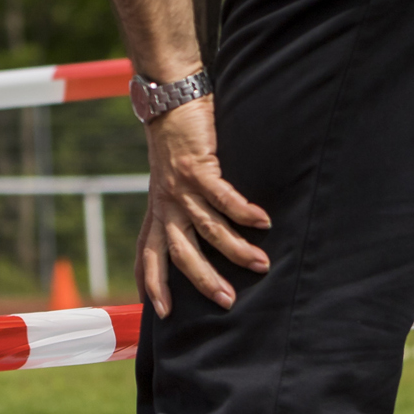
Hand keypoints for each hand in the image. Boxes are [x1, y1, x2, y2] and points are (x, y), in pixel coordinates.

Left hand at [134, 97, 270, 315]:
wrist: (169, 100)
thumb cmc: (176, 143)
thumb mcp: (169, 181)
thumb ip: (180, 206)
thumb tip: (201, 233)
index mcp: (157, 209)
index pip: (149, 253)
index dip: (152, 282)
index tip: (159, 312)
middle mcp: (166, 202)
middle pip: (180, 252)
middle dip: (201, 280)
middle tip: (226, 301)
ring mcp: (180, 186)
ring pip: (208, 228)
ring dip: (235, 249)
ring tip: (261, 265)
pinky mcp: (197, 167)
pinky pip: (222, 197)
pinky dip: (243, 211)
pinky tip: (264, 222)